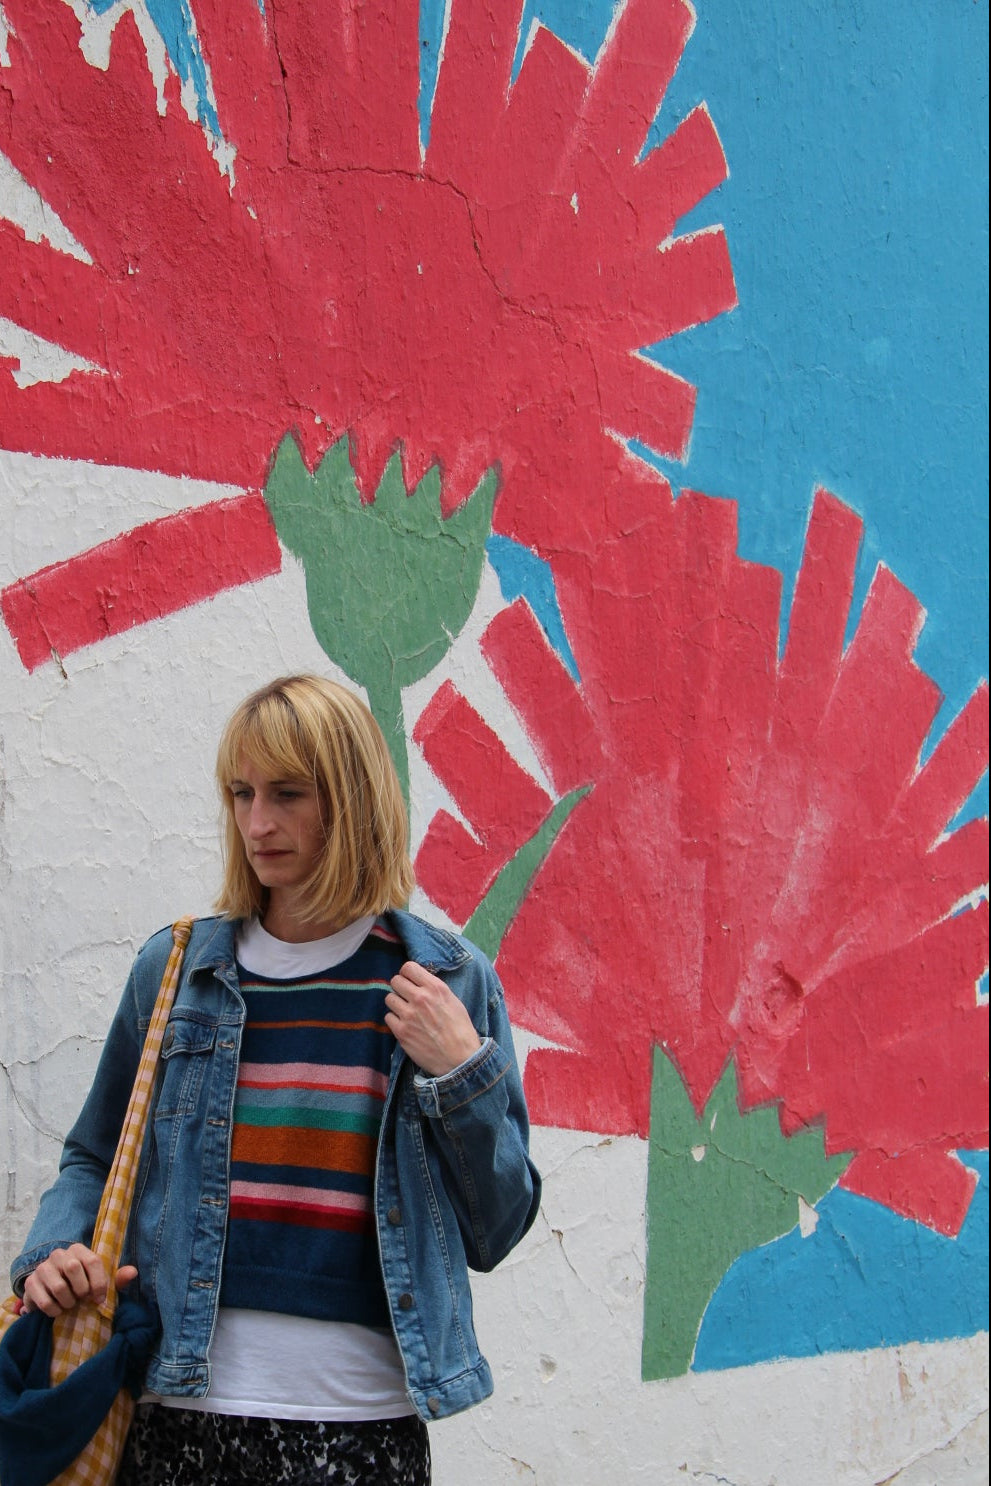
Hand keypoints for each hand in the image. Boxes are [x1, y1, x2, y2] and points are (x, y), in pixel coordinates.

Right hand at [21, 1244, 137, 1317]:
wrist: (50, 1294)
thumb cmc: (80, 1286)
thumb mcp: (99, 1282)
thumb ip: (117, 1278)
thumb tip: (133, 1272)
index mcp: (78, 1250)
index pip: (93, 1260)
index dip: (99, 1282)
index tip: (99, 1298)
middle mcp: (59, 1254)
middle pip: (73, 1268)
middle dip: (81, 1290)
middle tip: (81, 1299)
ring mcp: (43, 1267)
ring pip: (59, 1287)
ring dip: (68, 1302)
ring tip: (70, 1304)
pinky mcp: (31, 1283)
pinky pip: (45, 1301)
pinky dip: (54, 1311)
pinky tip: (57, 1310)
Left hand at [385, 962, 481, 1076]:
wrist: (459, 1058)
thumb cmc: (460, 1029)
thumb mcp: (453, 1001)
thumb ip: (434, 989)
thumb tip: (419, 982)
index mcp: (435, 987)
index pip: (408, 967)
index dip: (407, 974)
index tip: (410, 981)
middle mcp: (420, 998)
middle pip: (395, 981)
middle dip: (400, 988)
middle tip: (406, 997)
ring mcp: (408, 1015)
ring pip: (389, 998)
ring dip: (396, 1004)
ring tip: (405, 1011)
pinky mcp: (401, 1032)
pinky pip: (388, 1017)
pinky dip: (394, 1020)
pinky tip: (405, 1025)